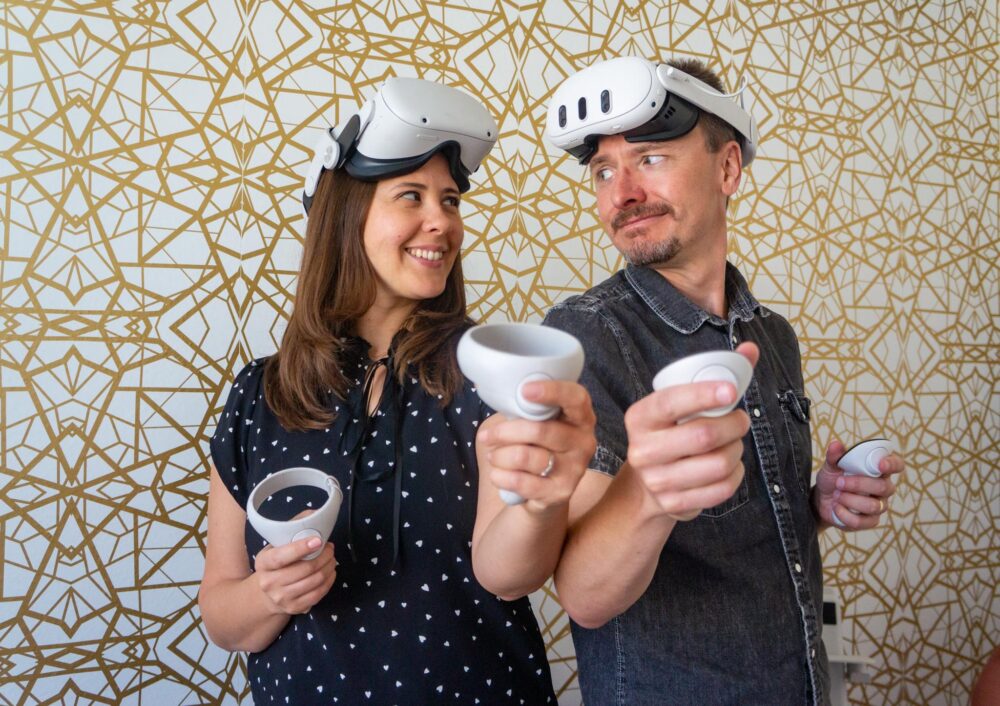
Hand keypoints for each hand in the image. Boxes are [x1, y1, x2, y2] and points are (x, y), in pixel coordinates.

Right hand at [254, 535, 336, 614]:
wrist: (268, 593)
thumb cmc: (278, 563)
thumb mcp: (277, 545)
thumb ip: (293, 528)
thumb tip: (314, 514)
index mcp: (263, 563)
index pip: (281, 557)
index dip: (300, 548)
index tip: (318, 541)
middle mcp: (269, 583)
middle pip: (304, 569)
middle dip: (323, 556)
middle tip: (330, 548)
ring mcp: (281, 598)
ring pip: (314, 581)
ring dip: (328, 567)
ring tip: (331, 559)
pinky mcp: (294, 608)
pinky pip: (318, 594)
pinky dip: (329, 581)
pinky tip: (330, 572)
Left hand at [477, 380, 596, 513]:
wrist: (545, 491)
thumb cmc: (538, 446)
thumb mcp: (539, 423)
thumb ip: (529, 409)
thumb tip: (501, 396)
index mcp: (581, 417)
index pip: (576, 398)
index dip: (552, 391)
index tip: (525, 390)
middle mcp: (584, 441)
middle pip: (540, 430)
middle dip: (504, 432)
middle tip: (485, 436)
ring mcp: (575, 469)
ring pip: (526, 456)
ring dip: (500, 456)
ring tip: (493, 456)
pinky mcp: (560, 492)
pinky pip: (522, 482)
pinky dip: (501, 476)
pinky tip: (497, 474)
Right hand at [625, 342, 757, 520]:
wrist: (646, 484)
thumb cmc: (672, 432)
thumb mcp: (681, 404)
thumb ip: (715, 375)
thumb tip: (751, 349)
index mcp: (641, 417)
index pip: (671, 401)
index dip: (703, 394)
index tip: (731, 391)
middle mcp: (642, 449)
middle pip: (702, 436)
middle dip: (733, 425)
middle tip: (741, 419)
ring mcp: (656, 480)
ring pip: (718, 464)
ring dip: (737, 450)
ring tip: (733, 444)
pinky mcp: (674, 504)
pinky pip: (722, 489)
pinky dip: (735, 475)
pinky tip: (729, 466)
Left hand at [812, 440, 904, 529]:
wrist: (822, 500)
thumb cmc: (833, 480)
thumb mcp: (831, 466)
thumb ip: (834, 456)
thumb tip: (835, 444)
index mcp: (878, 470)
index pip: (896, 465)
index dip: (892, 464)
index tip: (880, 465)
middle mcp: (883, 488)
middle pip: (883, 487)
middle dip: (858, 484)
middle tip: (838, 482)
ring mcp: (879, 505)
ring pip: (873, 506)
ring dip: (849, 499)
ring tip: (836, 494)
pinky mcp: (870, 521)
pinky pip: (861, 521)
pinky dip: (844, 513)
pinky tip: (836, 507)